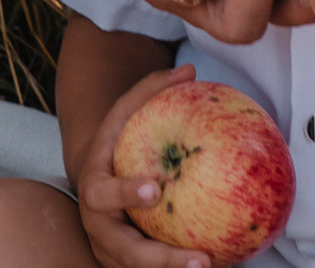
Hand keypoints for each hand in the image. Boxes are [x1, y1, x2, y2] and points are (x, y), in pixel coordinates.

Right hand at [71, 64, 215, 267]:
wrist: (94, 181)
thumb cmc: (115, 143)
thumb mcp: (123, 114)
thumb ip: (150, 91)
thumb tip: (190, 68)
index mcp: (94, 189)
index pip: (103, 195)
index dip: (126, 193)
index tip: (156, 188)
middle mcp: (99, 228)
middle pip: (125, 252)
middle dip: (161, 261)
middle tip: (202, 259)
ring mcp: (111, 252)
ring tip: (214, 267)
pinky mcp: (126, 266)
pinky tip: (221, 266)